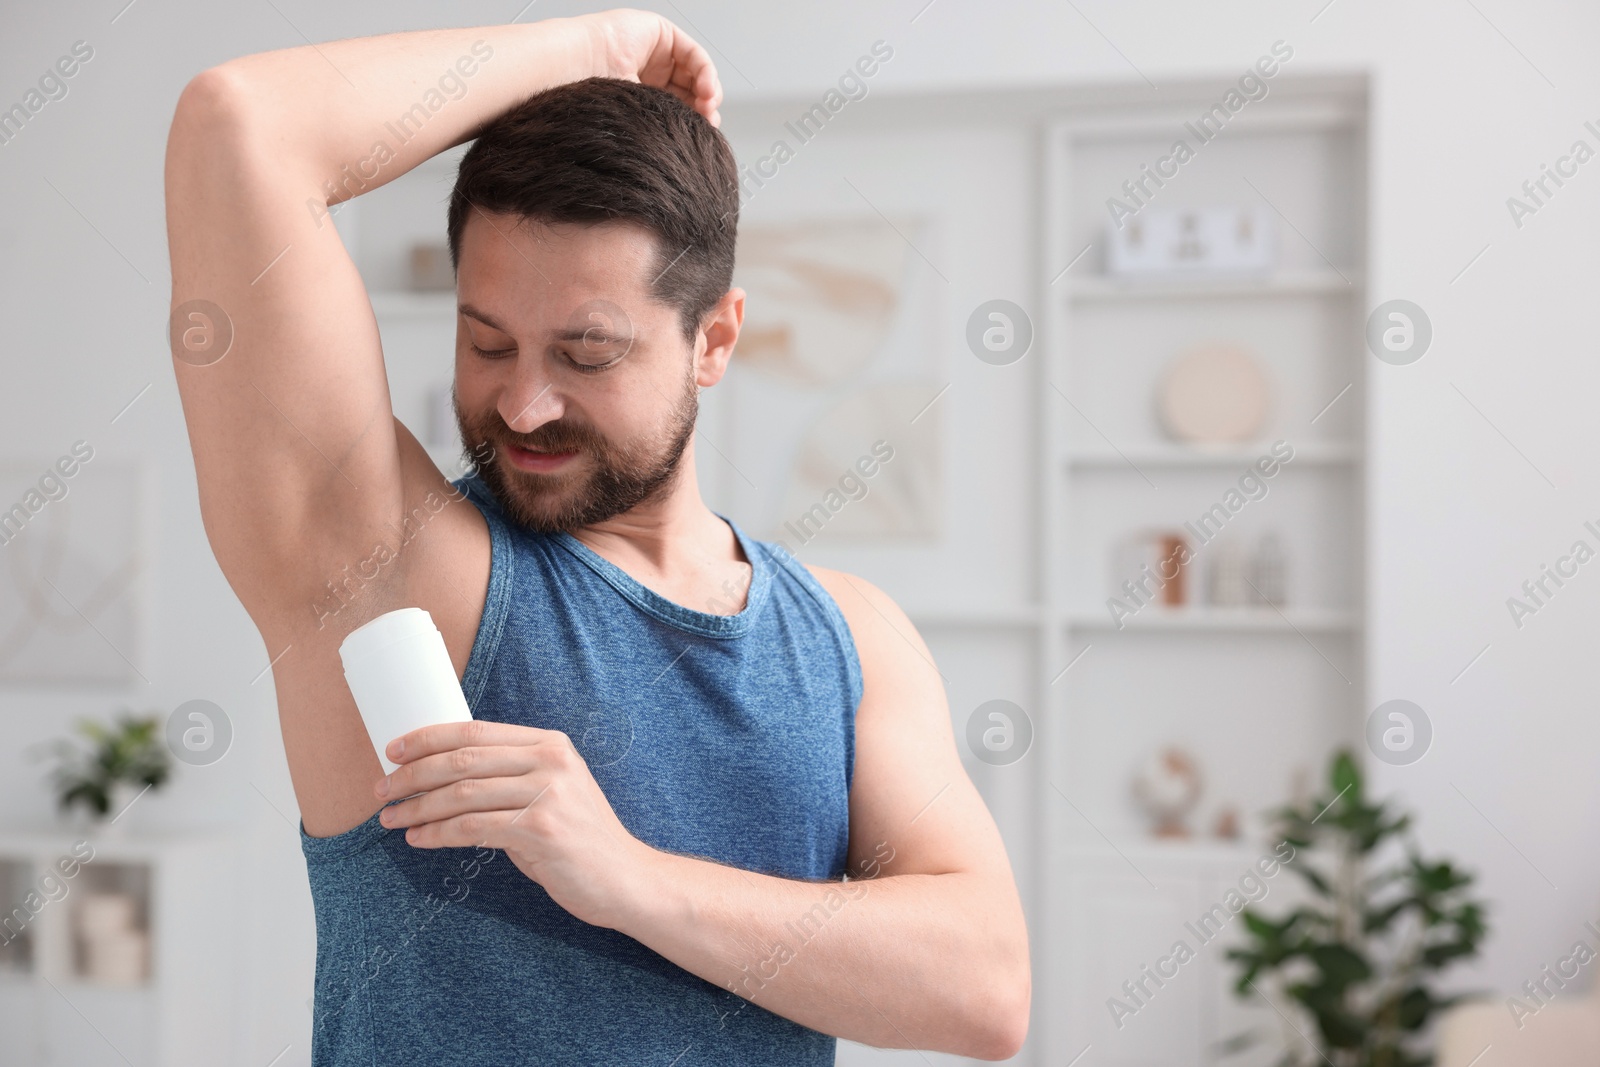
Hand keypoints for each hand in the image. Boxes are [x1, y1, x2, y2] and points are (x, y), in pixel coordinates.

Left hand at [375, 720, 654, 929]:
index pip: (475, 729)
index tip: (393, 750)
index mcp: (549, 744)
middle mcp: (550, 762)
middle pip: (463, 759)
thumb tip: (445, 774)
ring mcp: (548, 795)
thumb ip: (511, 776)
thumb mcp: (552, 791)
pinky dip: (438, 833)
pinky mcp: (542, 830)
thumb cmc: (579, 838)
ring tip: (391, 818)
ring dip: (418, 807)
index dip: (428, 738)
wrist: (625, 878)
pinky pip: (473, 828)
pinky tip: (418, 839)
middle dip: (413, 774)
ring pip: (462, 794)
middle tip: (382, 790)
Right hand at [580, 8, 723, 126]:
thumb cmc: (593, 94)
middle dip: (704, 107)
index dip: (694, 120)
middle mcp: (652, 74)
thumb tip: (687, 152)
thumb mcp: (636, 116)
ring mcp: (658, 54)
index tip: (703, 135)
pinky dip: (705, 72)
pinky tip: (705, 89)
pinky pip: (693, 54)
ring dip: (708, 90)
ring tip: (708, 106)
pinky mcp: (662, 33)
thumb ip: (662, 127)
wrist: (578, 66)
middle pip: (691, 91)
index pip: (679, 108)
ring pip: (696, 73)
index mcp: (644, 96)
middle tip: (709, 122)